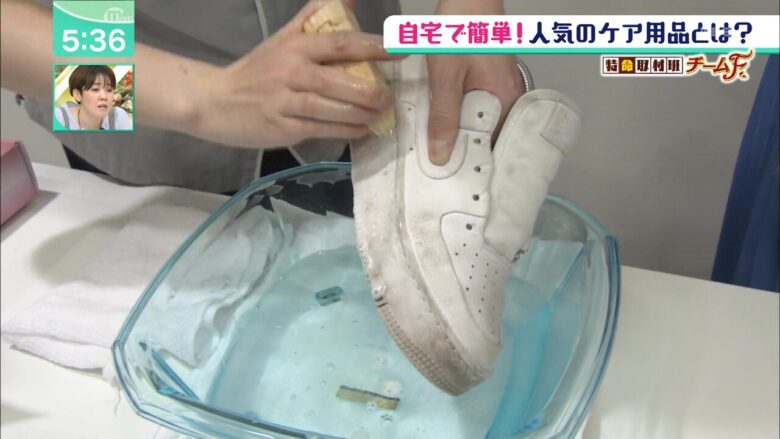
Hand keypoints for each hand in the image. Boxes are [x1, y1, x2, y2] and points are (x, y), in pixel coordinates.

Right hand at [193, 1, 401, 148]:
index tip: (399, 51)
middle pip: (338, 79)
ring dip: (359, 113)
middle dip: (370, 90)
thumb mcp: (283, 38)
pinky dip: (343, 130)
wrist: (216, 101)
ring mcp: (284, 101)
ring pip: (330, 108)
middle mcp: (290, 71)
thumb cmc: (258, 71)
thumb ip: (314, 16)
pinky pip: (319, 128)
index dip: (372, 47)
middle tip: (389, 97)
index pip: (340, 43)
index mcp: (295, 46)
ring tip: (378, 115)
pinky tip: (359, 129)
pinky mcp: (281, 127)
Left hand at [427, 0, 524, 164]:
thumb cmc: (461, 29)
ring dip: (462, 140)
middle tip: (444, 176)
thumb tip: (441, 155)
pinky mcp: (491, 83)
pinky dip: (462, 122)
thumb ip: (444, 116)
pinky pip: (477, 111)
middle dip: (467, 158)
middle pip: (489, 140)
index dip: (477, 169)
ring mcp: (502, 90)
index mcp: (506, 100)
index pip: (496, 149)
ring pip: (481, 127)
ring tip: (441, 159)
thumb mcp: (446, 76)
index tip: (458, 186)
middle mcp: (510, 99)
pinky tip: (444, 128)